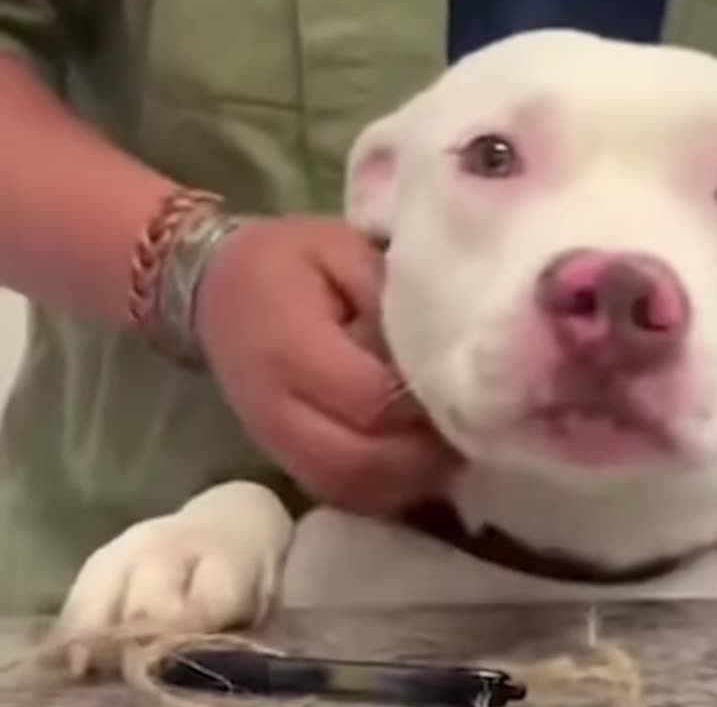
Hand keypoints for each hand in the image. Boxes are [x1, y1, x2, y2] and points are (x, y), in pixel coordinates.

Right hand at [194, 215, 458, 515]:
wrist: (215, 288)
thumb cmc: (291, 260)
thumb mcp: (344, 249)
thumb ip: (390, 299)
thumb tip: (442, 352)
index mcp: (289, 348)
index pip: (371, 400)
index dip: (425, 403)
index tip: (470, 387)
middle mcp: (276, 409)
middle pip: (361, 461)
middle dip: (425, 453)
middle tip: (472, 427)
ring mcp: (276, 444)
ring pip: (353, 488)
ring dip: (411, 478)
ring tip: (454, 444)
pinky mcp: (287, 461)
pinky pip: (344, 495)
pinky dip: (390, 488)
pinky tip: (422, 460)